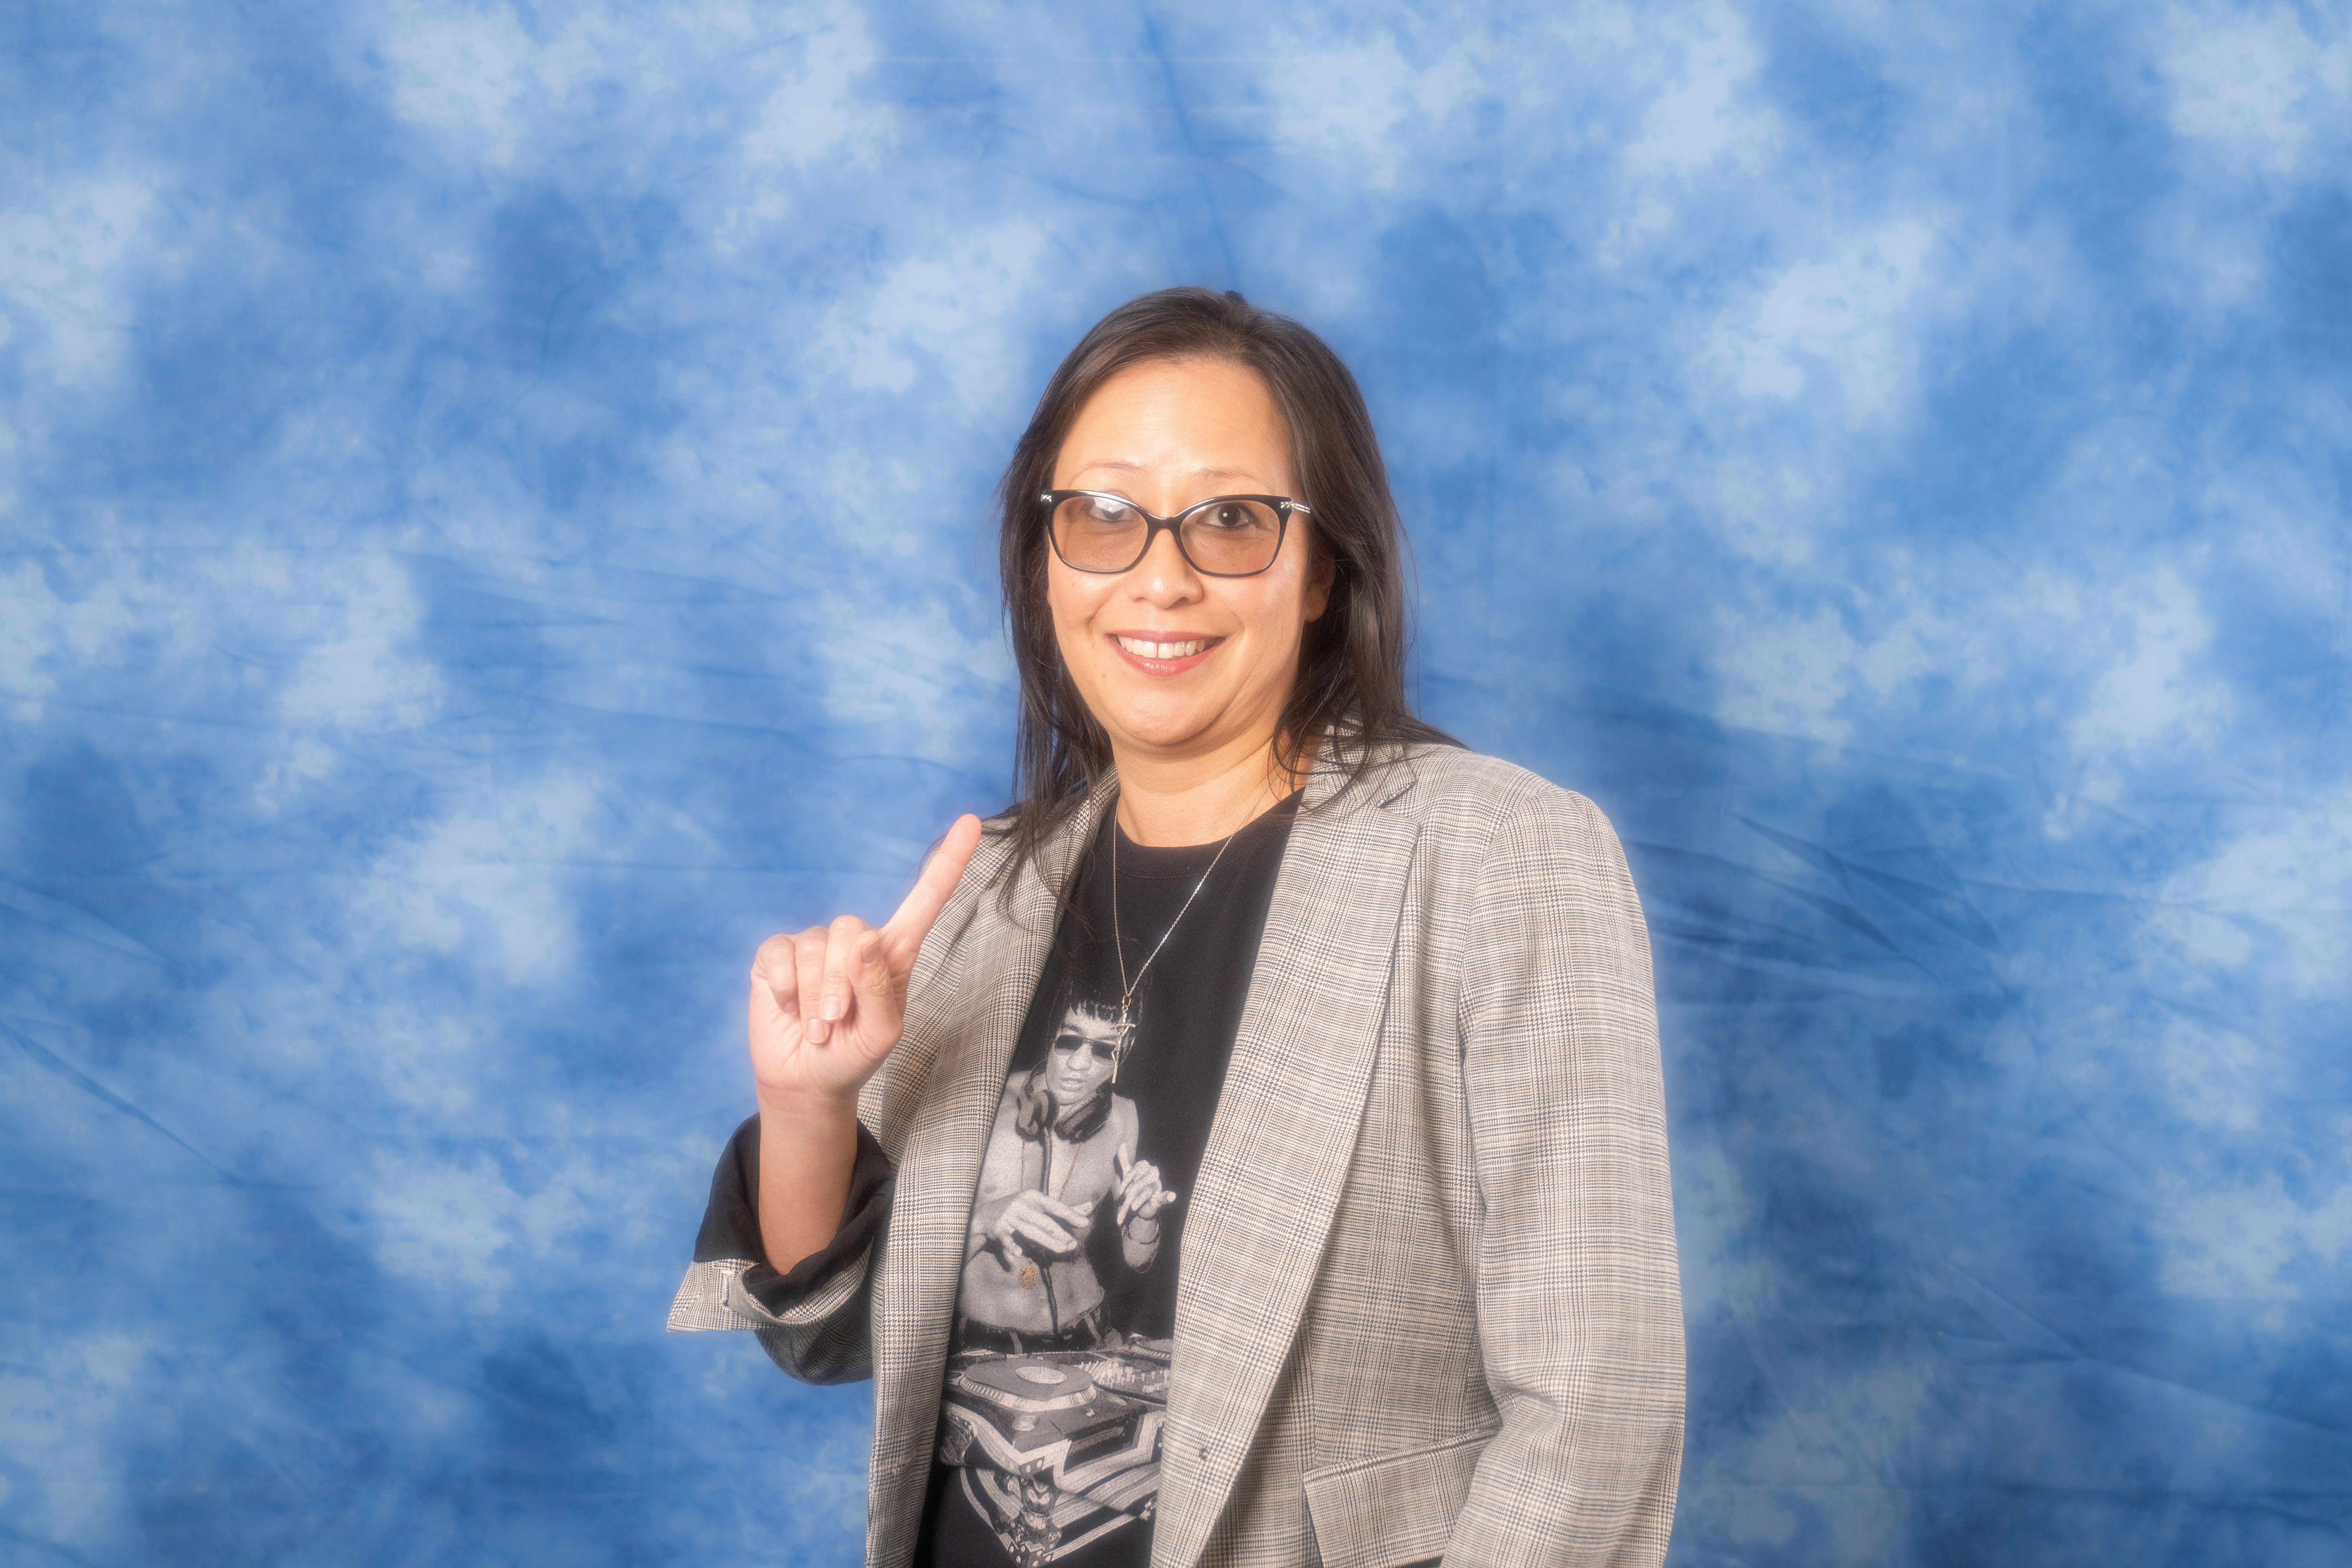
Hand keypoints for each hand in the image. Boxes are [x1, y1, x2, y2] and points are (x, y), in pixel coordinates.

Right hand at [747, 814, 983, 1112]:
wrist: (807, 1079)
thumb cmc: (854, 1055)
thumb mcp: (881, 1032)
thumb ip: (879, 986)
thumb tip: (866, 938)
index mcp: (893, 953)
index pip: (925, 899)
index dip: (947, 862)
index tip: (972, 822)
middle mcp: (855, 941)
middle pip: (852, 932)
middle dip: (844, 985)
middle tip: (838, 1022)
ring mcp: (814, 945)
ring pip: (817, 947)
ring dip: (816, 997)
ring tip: (819, 1027)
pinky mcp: (777, 956)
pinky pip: (780, 955)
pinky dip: (787, 990)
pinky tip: (789, 1009)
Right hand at [988, 1190, 1094, 1261]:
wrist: (985, 1214)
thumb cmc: (1020, 1208)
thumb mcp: (1039, 1204)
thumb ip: (1064, 1208)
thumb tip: (1090, 1206)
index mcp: (1033, 1196)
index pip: (1055, 1206)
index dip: (1070, 1214)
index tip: (1085, 1222)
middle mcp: (1021, 1204)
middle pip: (1044, 1221)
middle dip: (1060, 1234)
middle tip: (1074, 1244)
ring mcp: (1009, 1216)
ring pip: (1030, 1231)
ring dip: (1047, 1241)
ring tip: (1063, 1249)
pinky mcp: (997, 1229)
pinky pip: (1006, 1240)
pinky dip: (1011, 1247)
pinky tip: (1018, 1254)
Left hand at [1112, 1141, 1175, 1229]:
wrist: (1136, 1208)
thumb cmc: (1133, 1189)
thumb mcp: (1128, 1175)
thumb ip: (1125, 1160)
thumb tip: (1122, 1143)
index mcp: (1146, 1168)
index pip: (1137, 1168)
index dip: (1128, 1178)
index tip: (1121, 1189)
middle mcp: (1153, 1175)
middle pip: (1142, 1179)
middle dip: (1133, 1189)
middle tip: (1126, 1197)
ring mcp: (1157, 1187)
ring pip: (1148, 1190)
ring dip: (1139, 1199)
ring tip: (1132, 1206)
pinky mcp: (1159, 1199)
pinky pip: (1165, 1196)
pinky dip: (1168, 1196)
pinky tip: (1171, 1196)